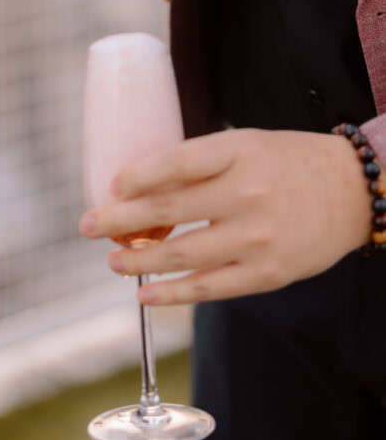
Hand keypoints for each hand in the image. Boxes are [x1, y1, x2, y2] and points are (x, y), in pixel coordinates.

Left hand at [79, 128, 372, 304]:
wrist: (354, 192)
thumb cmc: (287, 163)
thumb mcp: (246, 145)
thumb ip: (200, 163)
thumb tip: (138, 185)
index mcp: (238, 152)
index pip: (175, 162)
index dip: (136, 176)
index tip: (112, 186)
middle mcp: (246, 194)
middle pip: (166, 212)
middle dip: (116, 221)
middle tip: (86, 225)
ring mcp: (256, 237)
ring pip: (180, 256)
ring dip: (136, 262)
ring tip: (111, 261)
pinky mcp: (266, 273)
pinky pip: (208, 289)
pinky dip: (171, 294)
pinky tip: (145, 294)